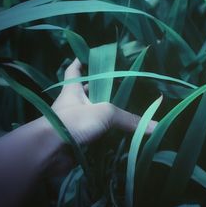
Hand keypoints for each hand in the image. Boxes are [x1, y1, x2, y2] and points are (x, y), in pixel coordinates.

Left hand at [47, 59, 156, 174]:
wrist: (50, 151)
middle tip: (114, 87)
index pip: (74, 71)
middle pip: (83, 93)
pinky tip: (114, 136)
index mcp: (73, 91)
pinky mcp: (74, 142)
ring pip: (88, 116)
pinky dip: (101, 136)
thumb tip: (155, 126)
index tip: (84, 55)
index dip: (79, 62)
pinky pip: (90, 136)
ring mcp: (71, 124)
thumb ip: (129, 119)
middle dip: (95, 90)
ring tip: (119, 111)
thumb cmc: (74, 121)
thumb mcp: (105, 113)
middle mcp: (71, 106)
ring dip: (100, 115)